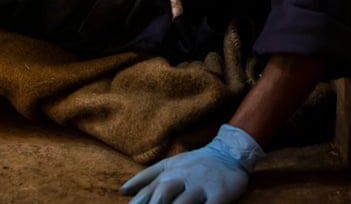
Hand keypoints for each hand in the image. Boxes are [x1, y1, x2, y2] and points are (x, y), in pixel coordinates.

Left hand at [120, 124, 264, 203]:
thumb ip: (145, 178)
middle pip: (162, 195)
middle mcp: (182, 178)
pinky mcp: (219, 193)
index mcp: (167, 174)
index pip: (147, 192)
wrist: (228, 152)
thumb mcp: (167, 165)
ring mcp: (200, 186)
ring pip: (184, 202)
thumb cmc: (194, 162)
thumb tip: (122, 191)